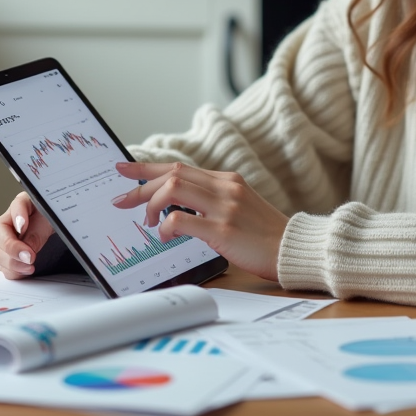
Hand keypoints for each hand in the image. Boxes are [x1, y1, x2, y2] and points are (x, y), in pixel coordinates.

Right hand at [0, 191, 54, 279]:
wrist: (55, 235)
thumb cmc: (53, 224)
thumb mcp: (51, 224)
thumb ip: (38, 232)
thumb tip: (27, 248)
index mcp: (24, 204)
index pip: (17, 204)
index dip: (18, 215)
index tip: (23, 226)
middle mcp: (10, 220)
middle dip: (12, 247)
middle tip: (29, 257)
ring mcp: (5, 239)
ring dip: (12, 263)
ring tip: (30, 267)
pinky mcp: (7, 256)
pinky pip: (3, 267)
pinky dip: (14, 272)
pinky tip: (25, 271)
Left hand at [112, 162, 287, 281]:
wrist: (294, 249)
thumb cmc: (264, 234)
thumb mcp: (239, 207)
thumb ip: (212, 200)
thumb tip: (177, 206)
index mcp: (227, 180)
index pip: (179, 166)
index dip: (146, 167)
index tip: (123, 168)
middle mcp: (225, 187)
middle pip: (171, 175)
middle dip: (140, 187)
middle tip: (121, 200)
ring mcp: (224, 207)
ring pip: (173, 189)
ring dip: (152, 204)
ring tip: (149, 221)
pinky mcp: (223, 230)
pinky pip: (182, 219)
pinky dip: (166, 225)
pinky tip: (166, 235)